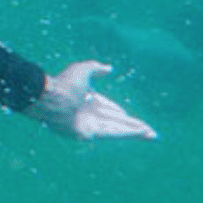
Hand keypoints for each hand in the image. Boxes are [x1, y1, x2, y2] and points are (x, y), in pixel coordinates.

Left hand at [25, 61, 156, 140]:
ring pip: (118, 129)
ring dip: (135, 132)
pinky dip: (127, 133)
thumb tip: (109, 68)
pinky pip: (112, 133)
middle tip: (150, 133)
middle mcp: (89, 114)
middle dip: (134, 127)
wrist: (51, 97)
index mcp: (88, 100)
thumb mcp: (82, 70)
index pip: (108, 109)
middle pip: (116, 122)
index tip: (131, 117)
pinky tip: (140, 133)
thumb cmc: (63, 84)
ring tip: (151, 135)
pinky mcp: (89, 133)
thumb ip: (96, 68)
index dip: (120, 112)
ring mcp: (89, 125)